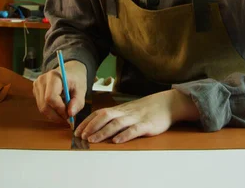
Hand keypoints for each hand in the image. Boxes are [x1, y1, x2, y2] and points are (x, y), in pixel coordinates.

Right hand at [33, 60, 86, 123]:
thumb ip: (77, 102)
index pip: (50, 98)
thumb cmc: (76, 80)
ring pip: (42, 108)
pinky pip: (41, 107)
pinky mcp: (36, 92)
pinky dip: (51, 111)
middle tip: (68, 117)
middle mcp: (41, 80)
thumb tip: (71, 114)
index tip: (69, 114)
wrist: (70, 71)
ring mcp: (37, 86)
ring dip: (54, 115)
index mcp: (53, 76)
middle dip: (56, 115)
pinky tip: (59, 108)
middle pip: (44, 105)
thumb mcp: (81, 90)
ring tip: (65, 113)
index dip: (59, 109)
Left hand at [74, 89, 199, 143]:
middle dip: (91, 126)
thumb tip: (99, 126)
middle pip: (105, 117)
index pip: (100, 113)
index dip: (88, 122)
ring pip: (117, 123)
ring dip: (103, 132)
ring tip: (93, 140)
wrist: (167, 103)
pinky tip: (117, 141)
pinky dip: (125, 135)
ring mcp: (136, 118)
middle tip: (81, 136)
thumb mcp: (129, 111)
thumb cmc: (146, 109)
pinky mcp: (147, 125)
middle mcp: (125, 112)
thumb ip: (116, 117)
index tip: (77, 131)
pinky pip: (134, 130)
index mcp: (120, 109)